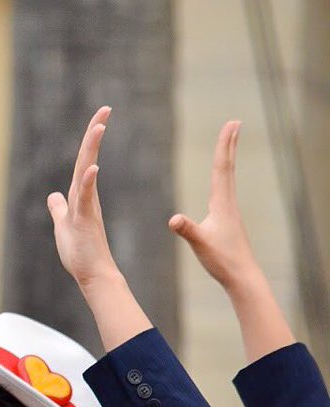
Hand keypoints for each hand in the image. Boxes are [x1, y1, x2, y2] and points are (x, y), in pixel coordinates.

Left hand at [47, 107, 119, 286]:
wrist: (92, 274)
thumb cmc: (80, 252)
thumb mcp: (63, 224)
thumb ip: (58, 208)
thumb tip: (52, 196)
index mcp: (80, 196)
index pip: (83, 162)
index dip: (88, 141)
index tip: (99, 119)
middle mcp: (85, 197)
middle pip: (86, 159)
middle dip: (93, 134)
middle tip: (105, 109)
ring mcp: (86, 207)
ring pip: (86, 173)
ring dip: (91, 149)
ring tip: (99, 126)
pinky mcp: (85, 220)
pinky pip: (85, 198)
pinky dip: (87, 182)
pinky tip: (92, 167)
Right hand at [168, 121, 261, 289]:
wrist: (242, 276)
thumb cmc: (223, 260)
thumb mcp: (200, 244)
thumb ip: (187, 230)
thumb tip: (173, 219)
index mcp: (222, 204)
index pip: (222, 168)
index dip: (224, 146)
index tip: (232, 123)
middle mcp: (228, 203)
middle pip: (227, 168)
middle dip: (229, 145)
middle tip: (234, 123)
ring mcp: (229, 212)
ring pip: (227, 178)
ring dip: (226, 159)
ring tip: (227, 146)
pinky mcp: (227, 220)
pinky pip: (223, 191)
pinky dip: (222, 178)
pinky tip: (220, 182)